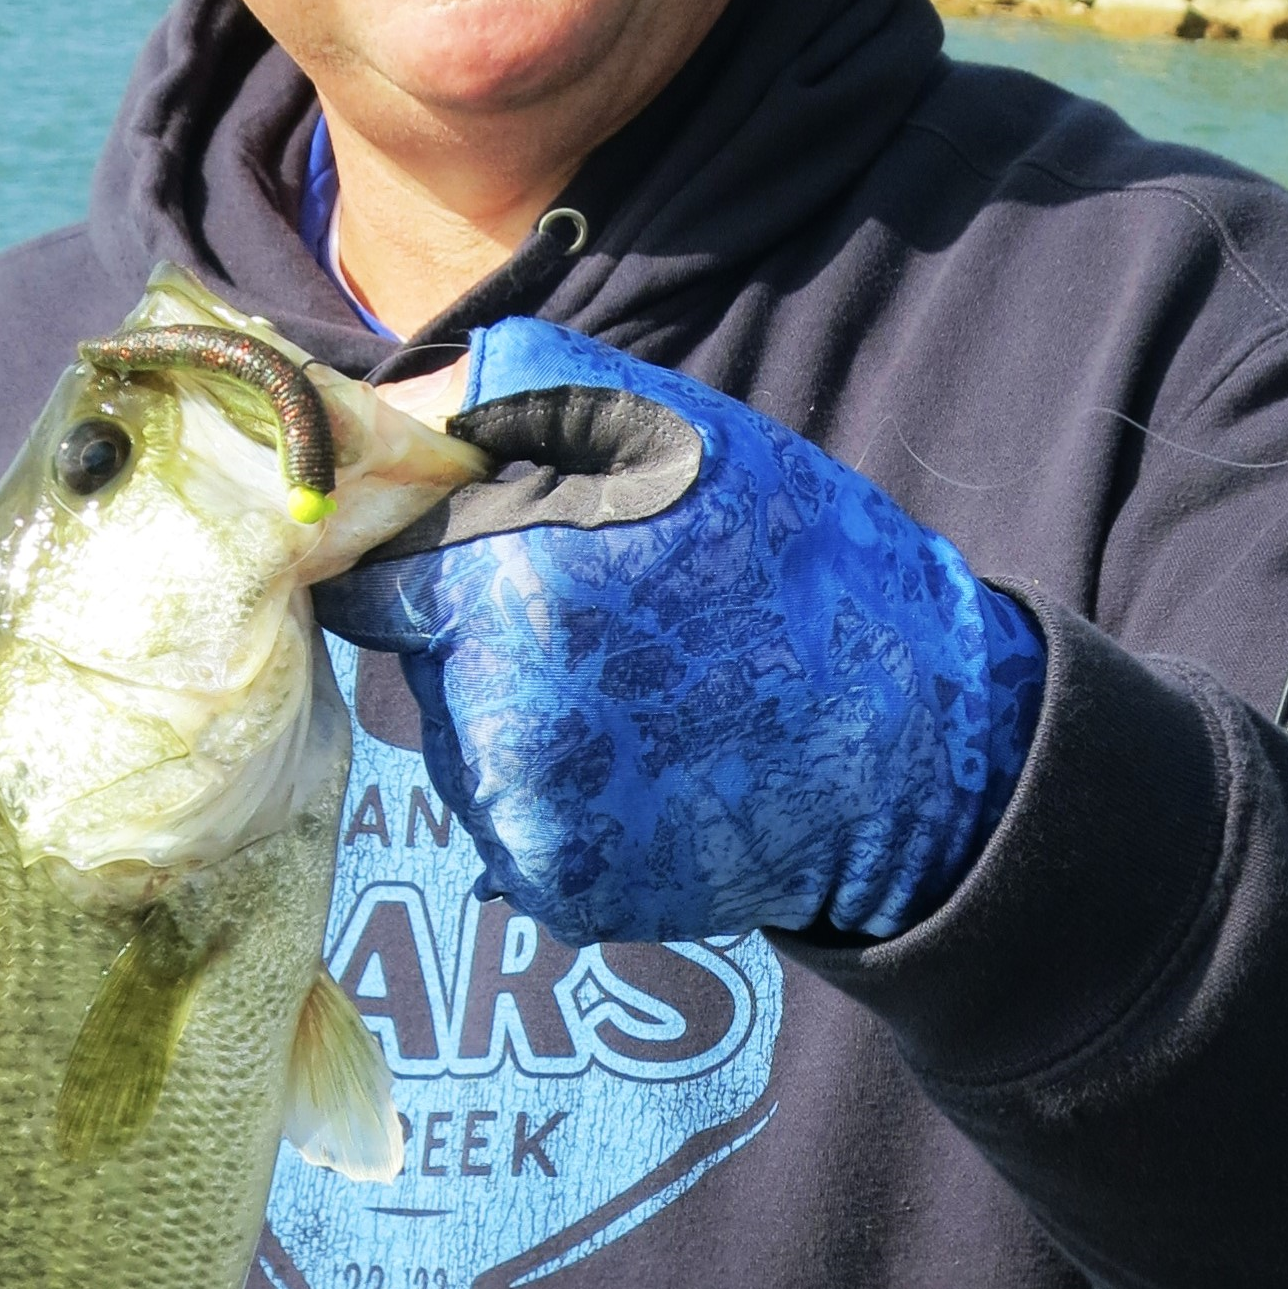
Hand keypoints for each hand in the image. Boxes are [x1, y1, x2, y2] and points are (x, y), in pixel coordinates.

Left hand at [312, 322, 1043, 944]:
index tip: (472, 564)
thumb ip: (516, 403)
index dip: (421, 563)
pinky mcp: (554, 885)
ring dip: (524, 727)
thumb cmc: (794, 562)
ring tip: (644, 704)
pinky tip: (651, 773)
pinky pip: (515, 831)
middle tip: (610, 633)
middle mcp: (494, 705)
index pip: (376, 579)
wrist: (910, 742)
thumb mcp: (668, 427)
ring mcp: (521, 809)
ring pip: (466, 751)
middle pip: (426, 666)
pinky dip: (563, 808)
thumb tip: (392, 411)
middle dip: (486, 642)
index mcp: (510, 581)